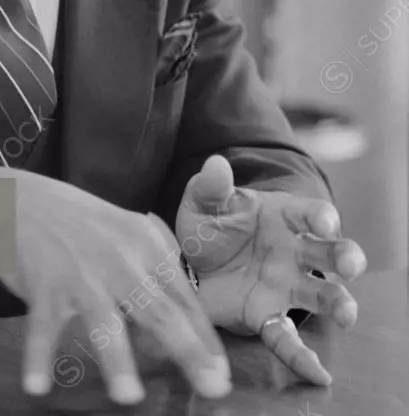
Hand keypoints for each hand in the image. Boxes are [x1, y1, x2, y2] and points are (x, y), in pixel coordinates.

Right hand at [0, 167, 231, 405]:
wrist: (22, 198)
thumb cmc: (80, 223)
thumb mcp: (126, 235)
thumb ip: (154, 273)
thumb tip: (183, 323)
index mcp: (145, 245)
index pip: (183, 297)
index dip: (205, 338)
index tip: (221, 374)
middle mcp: (119, 259)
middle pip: (159, 311)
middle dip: (188, 350)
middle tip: (212, 388)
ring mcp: (80, 273)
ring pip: (104, 321)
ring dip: (117, 360)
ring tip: (130, 396)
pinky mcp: (44, 284)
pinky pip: (41, 327)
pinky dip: (38, 357)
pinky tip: (37, 387)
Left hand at [175, 155, 366, 385]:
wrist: (189, 261)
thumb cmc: (209, 224)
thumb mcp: (204, 201)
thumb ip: (212, 185)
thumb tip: (215, 163)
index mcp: (283, 217)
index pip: (311, 213)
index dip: (321, 216)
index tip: (325, 222)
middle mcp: (293, 252)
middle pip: (329, 253)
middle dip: (344, 257)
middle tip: (349, 266)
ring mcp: (285, 286)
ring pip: (321, 296)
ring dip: (338, 304)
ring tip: (346, 315)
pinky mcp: (267, 317)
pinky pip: (287, 339)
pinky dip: (302, 357)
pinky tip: (318, 374)